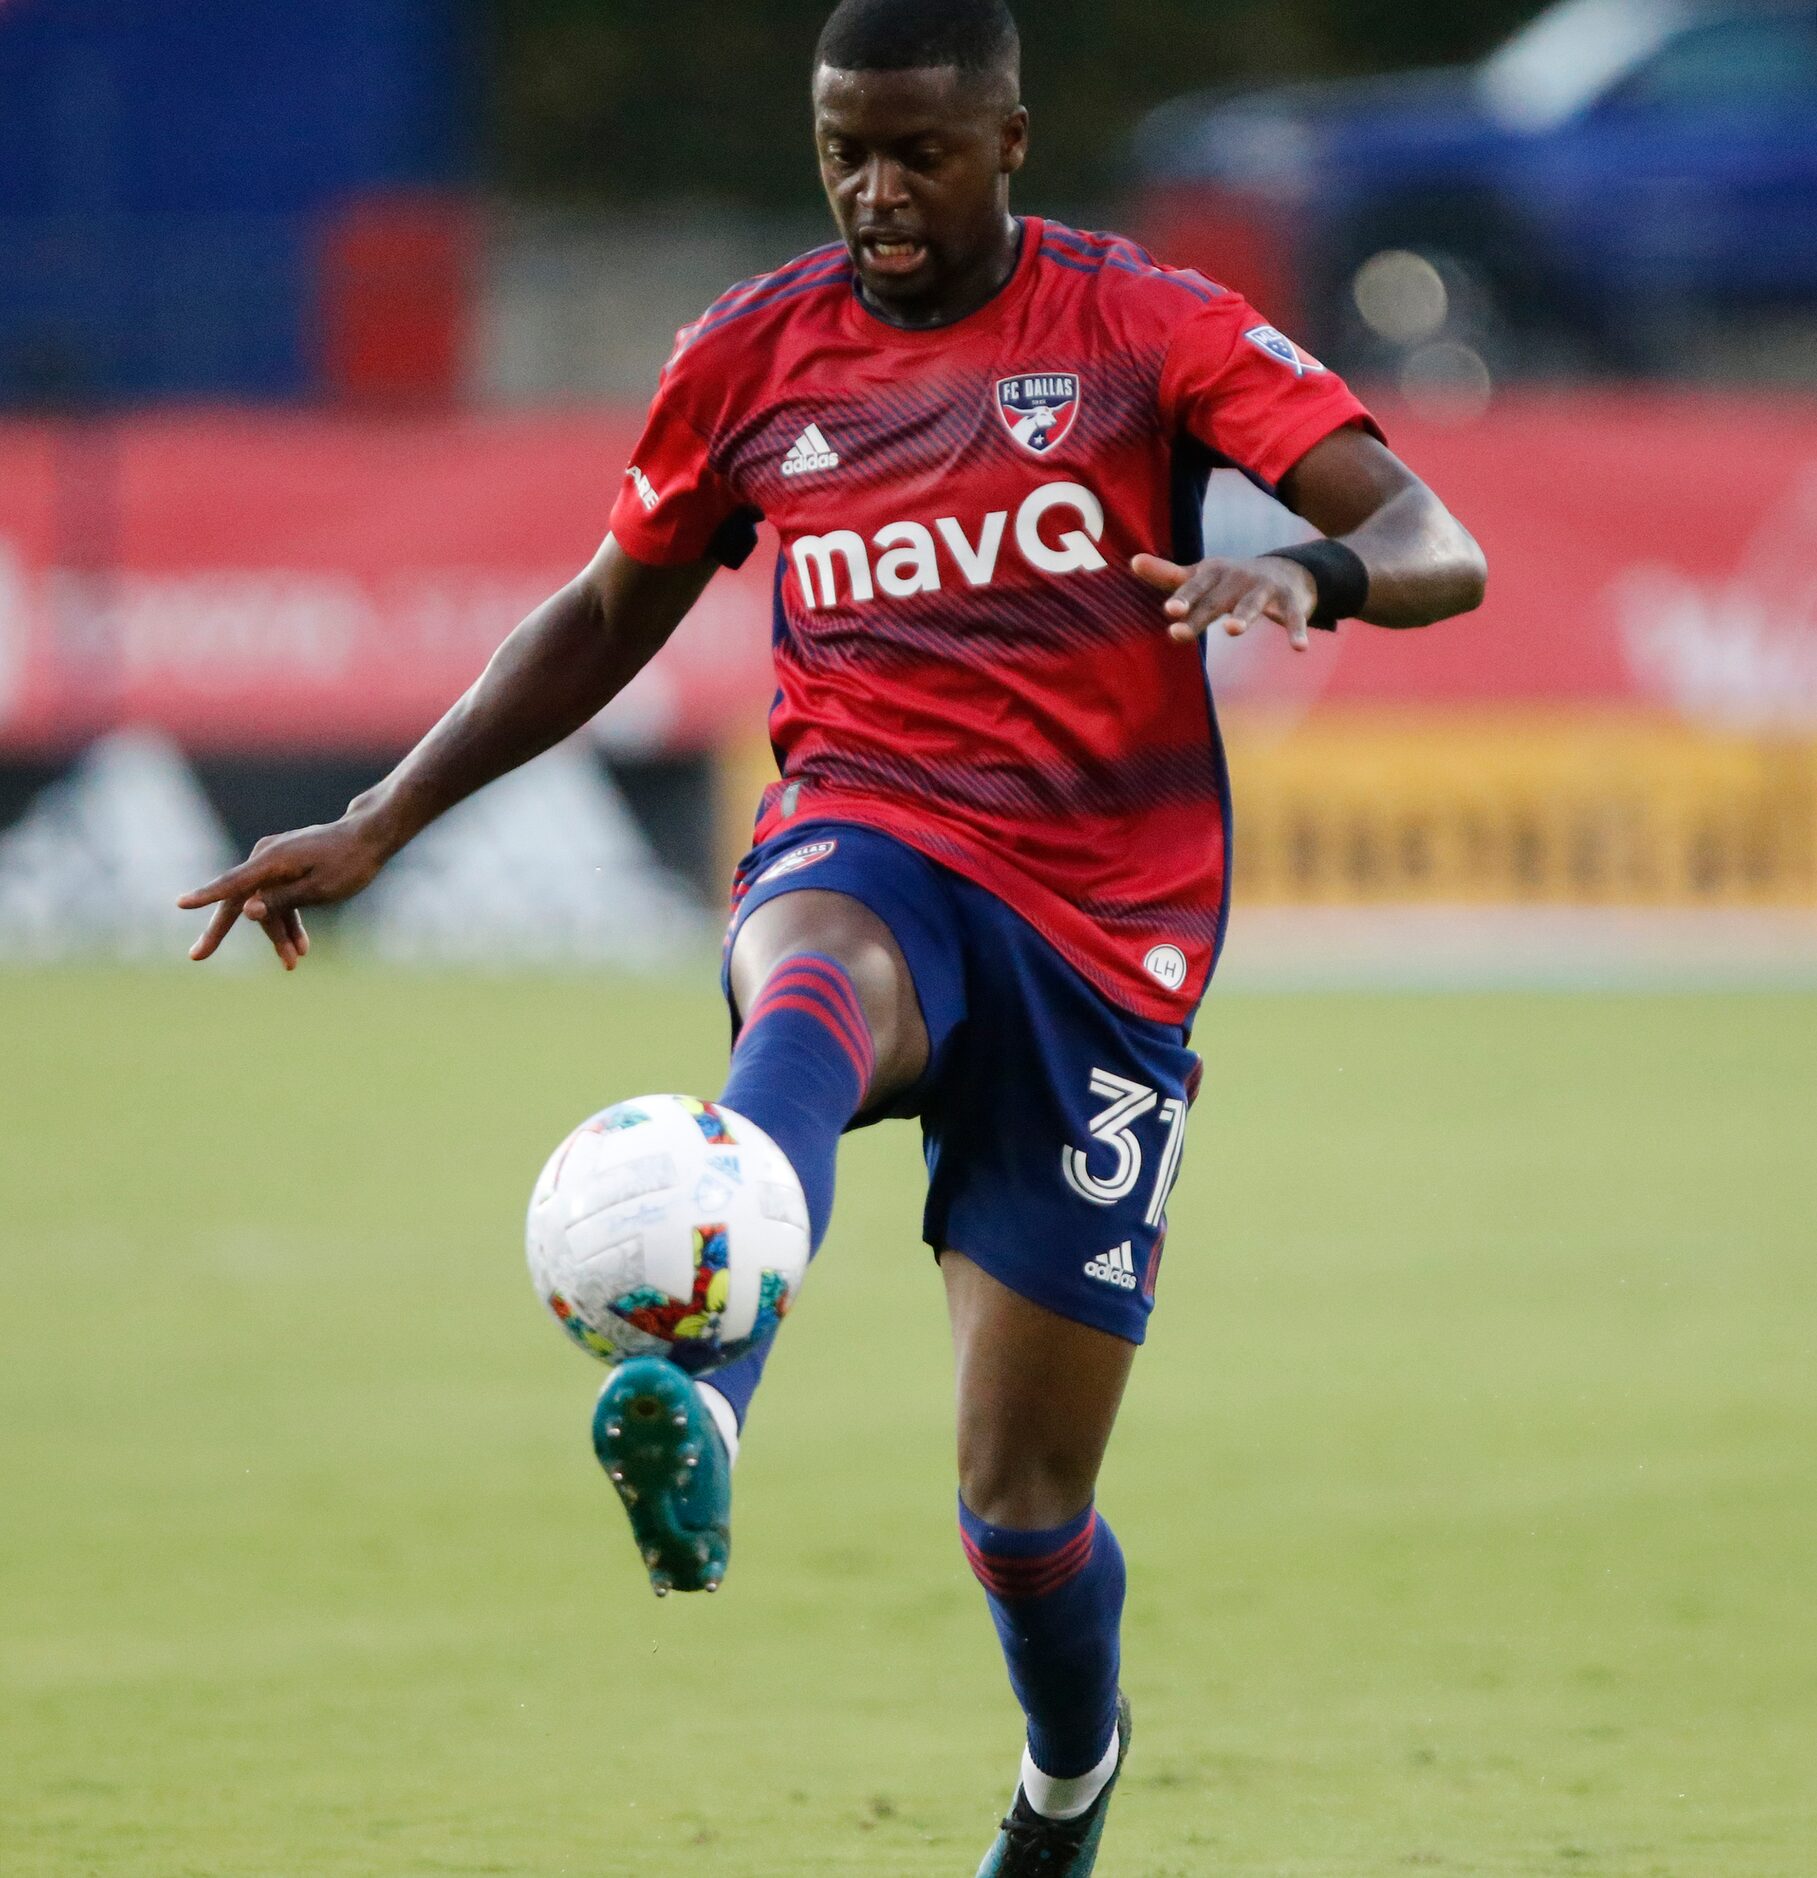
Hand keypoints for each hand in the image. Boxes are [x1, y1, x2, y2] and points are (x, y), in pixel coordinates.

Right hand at [177, 810, 396, 969]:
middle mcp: (266, 857)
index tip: (180, 904)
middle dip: (223, 930)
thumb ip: (281, 901)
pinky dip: (287, 918)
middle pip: (238, 899)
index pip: (231, 884)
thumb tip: (245, 911)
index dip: (205, 896)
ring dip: (276, 933)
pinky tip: (301, 945)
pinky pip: (277, 895)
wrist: (370, 836)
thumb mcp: (319, 889)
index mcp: (271, 862)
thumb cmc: (349, 863)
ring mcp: (275, 860)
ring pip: (263, 902)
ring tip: (293, 962)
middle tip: (197, 956)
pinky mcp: (286, 865)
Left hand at [1131, 552, 1319, 651]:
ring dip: (1243, 616)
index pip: (1194, 586)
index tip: (1170, 610)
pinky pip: (1293, 616)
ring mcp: (1264, 588)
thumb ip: (1168, 575)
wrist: (1286, 572)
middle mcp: (1237, 578)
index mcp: (1213, 573)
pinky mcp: (1291, 600)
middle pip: (1215, 601)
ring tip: (1232, 630)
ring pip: (1252, 604)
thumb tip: (1132, 561)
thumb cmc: (1231, 581)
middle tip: (1178, 633)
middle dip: (1199, 616)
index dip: (1183, 597)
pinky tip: (1299, 648)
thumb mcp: (1201, 576)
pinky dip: (1296, 631)